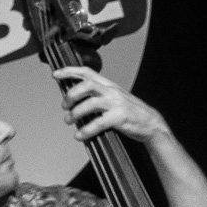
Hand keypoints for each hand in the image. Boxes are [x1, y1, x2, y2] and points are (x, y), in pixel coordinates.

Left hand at [53, 66, 168, 143]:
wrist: (151, 124)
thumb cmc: (131, 113)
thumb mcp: (115, 98)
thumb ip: (98, 96)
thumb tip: (75, 100)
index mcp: (110, 85)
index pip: (87, 72)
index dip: (69, 71)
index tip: (55, 74)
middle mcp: (112, 91)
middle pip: (87, 85)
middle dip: (71, 94)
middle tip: (65, 106)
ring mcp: (117, 103)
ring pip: (90, 103)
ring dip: (75, 113)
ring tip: (69, 121)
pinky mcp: (120, 117)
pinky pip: (98, 123)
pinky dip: (86, 130)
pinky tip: (80, 136)